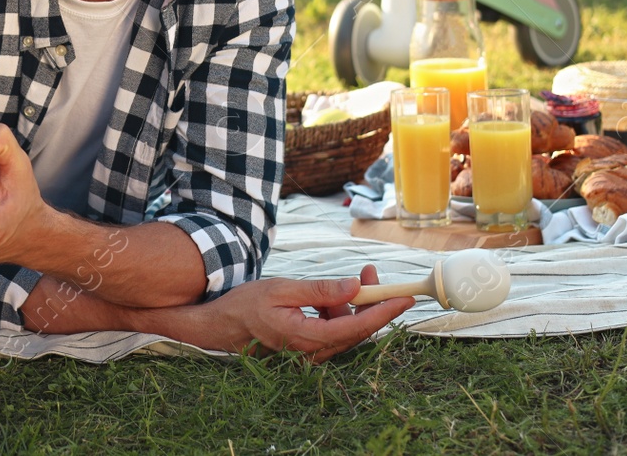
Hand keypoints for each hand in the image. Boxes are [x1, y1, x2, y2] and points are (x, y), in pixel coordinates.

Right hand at [207, 266, 413, 362]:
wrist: (222, 327)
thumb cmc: (247, 305)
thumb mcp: (283, 289)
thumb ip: (321, 291)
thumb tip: (355, 287)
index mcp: (307, 338)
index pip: (356, 327)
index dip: (383, 313)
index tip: (404, 298)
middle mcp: (313, 352)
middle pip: (357, 330)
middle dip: (373, 301)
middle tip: (375, 273)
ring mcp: (311, 353)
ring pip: (347, 330)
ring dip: (356, 305)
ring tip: (357, 277)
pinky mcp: (309, 349)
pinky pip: (335, 332)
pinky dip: (342, 312)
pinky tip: (335, 296)